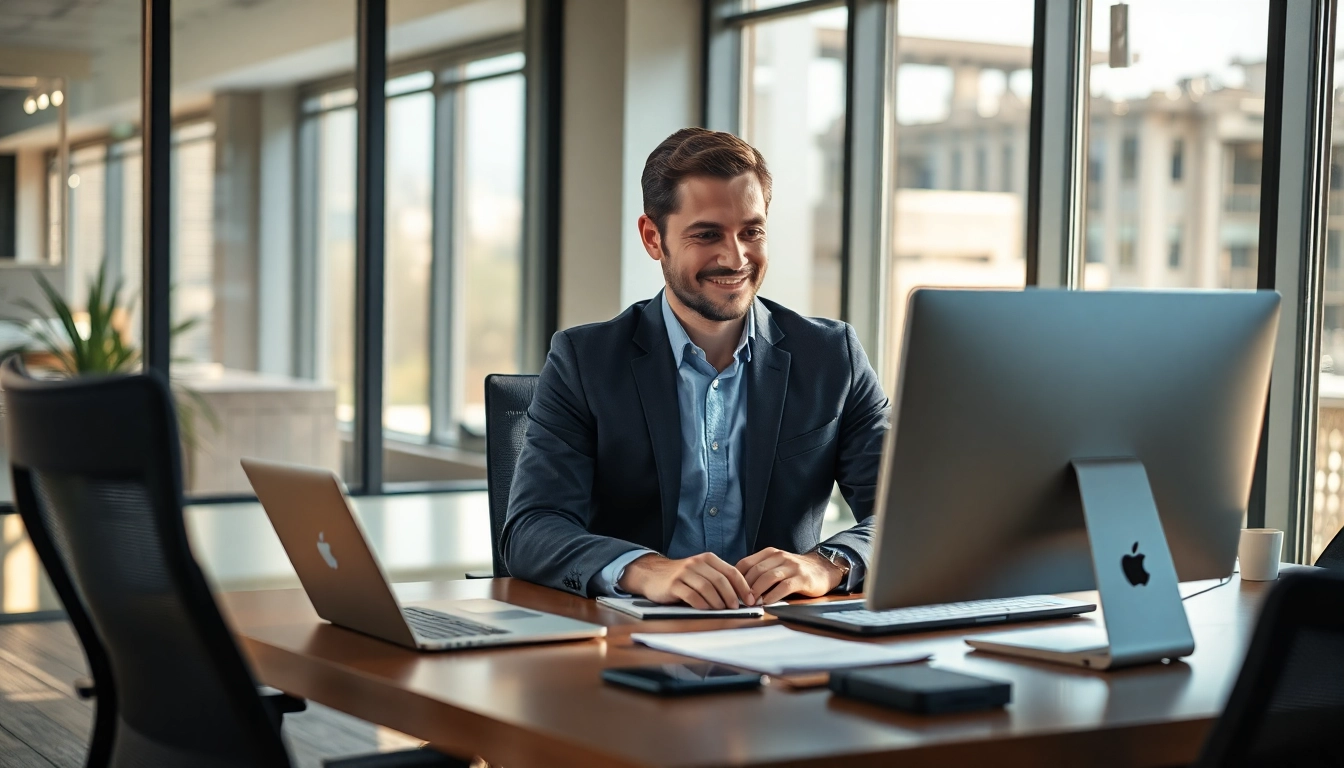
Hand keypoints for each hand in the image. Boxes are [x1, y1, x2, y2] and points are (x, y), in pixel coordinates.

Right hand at [618, 552, 755, 608]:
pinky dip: (701, 604)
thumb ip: (717, 579)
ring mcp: (684, 573)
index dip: (743, 587)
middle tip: (735, 608)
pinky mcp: (673, 585)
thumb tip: (741, 596)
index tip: (751, 600)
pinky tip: (705, 610)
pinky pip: (691, 595)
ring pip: (707, 588)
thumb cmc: (681, 577)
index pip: (732, 572)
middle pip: (720, 580)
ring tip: (721, 610)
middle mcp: (697, 563)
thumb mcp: (701, 572)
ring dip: (717, 602)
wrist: (652, 574)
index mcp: (708, 559)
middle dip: (731, 596)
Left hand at [736, 548, 843, 603]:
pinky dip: (774, 595)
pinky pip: (784, 586)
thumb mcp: (776, 565)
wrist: (823, 568)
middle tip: (739, 600)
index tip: (730, 591)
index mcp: (770, 553)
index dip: (736, 578)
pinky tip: (768, 603)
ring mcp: (792, 566)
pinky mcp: (802, 578)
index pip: (746, 563)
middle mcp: (780, 557)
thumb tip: (738, 587)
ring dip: (758, 591)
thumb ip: (760, 572)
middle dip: (745, 587)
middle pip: (756, 571)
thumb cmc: (795, 571)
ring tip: (752, 603)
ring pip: (769, 577)